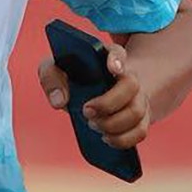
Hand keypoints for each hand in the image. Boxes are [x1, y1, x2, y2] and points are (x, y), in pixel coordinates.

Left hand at [38, 39, 152, 148]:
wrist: (88, 89)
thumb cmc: (71, 77)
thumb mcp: (55, 70)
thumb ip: (51, 78)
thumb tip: (59, 101)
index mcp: (106, 58)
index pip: (116, 53)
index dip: (117, 60)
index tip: (112, 69)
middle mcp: (127, 76)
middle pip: (131, 86)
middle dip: (109, 102)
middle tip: (86, 111)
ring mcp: (137, 97)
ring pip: (137, 111)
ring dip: (114, 124)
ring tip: (92, 125)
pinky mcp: (139, 118)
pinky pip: (140, 131)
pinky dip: (123, 139)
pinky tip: (106, 138)